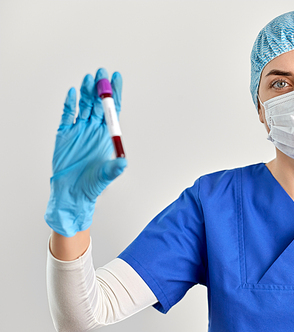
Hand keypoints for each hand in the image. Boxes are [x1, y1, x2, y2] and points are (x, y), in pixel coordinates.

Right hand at [45, 68, 126, 236]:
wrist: (72, 193)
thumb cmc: (92, 185)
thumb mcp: (106, 176)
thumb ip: (115, 168)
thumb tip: (124, 162)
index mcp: (107, 135)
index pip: (113, 111)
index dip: (115, 94)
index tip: (117, 78)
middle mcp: (94, 129)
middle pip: (99, 104)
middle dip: (101, 88)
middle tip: (102, 73)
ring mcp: (79, 130)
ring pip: (84, 105)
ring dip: (86, 92)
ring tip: (89, 79)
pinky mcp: (64, 133)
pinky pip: (67, 115)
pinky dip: (69, 103)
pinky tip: (73, 93)